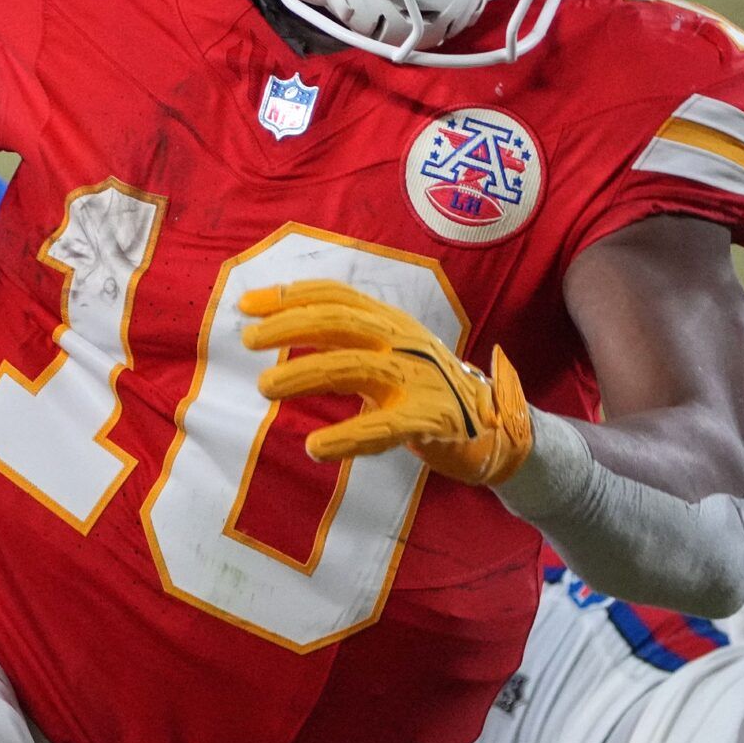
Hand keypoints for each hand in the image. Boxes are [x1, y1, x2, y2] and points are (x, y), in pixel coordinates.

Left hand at [241, 279, 532, 485]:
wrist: (496, 426)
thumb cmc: (426, 389)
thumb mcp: (388, 355)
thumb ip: (345, 343)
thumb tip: (280, 332)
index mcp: (391, 322)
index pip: (336, 295)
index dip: (290, 295)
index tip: (246, 305)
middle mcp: (403, 341)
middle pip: (339, 322)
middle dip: (289, 326)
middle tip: (247, 341)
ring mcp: (418, 379)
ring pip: (353, 367)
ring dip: (304, 374)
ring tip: (265, 387)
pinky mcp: (431, 420)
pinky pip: (383, 428)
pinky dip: (347, 437)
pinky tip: (316, 447)